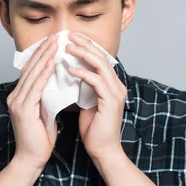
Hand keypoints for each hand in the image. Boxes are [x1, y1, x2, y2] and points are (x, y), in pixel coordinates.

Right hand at [7, 33, 57, 167]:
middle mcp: (15, 96)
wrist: (31, 158)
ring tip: (56, 43)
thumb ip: (45, 98)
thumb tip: (56, 84)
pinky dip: (43, 74)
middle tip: (56, 35)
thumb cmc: (39, 139)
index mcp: (20, 97)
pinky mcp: (23, 109)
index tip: (54, 42)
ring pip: (33, 74)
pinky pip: (35, 87)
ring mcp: (17, 102)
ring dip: (45, 57)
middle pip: (30, 68)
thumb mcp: (44, 113)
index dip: (42, 55)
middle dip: (44, 50)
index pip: (32, 71)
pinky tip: (51, 63)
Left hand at [65, 31, 126, 163]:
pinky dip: (83, 73)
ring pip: (100, 65)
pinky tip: (70, 70)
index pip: (100, 59)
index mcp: (112, 85)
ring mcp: (116, 93)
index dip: (86, 47)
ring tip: (67, 48)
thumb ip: (84, 88)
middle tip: (69, 35)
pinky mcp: (111, 101)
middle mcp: (117, 86)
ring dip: (83, 54)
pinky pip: (96, 81)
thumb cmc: (94, 130)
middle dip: (85, 44)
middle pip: (101, 57)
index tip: (70, 39)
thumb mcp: (86, 103)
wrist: (103, 150)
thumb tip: (71, 74)